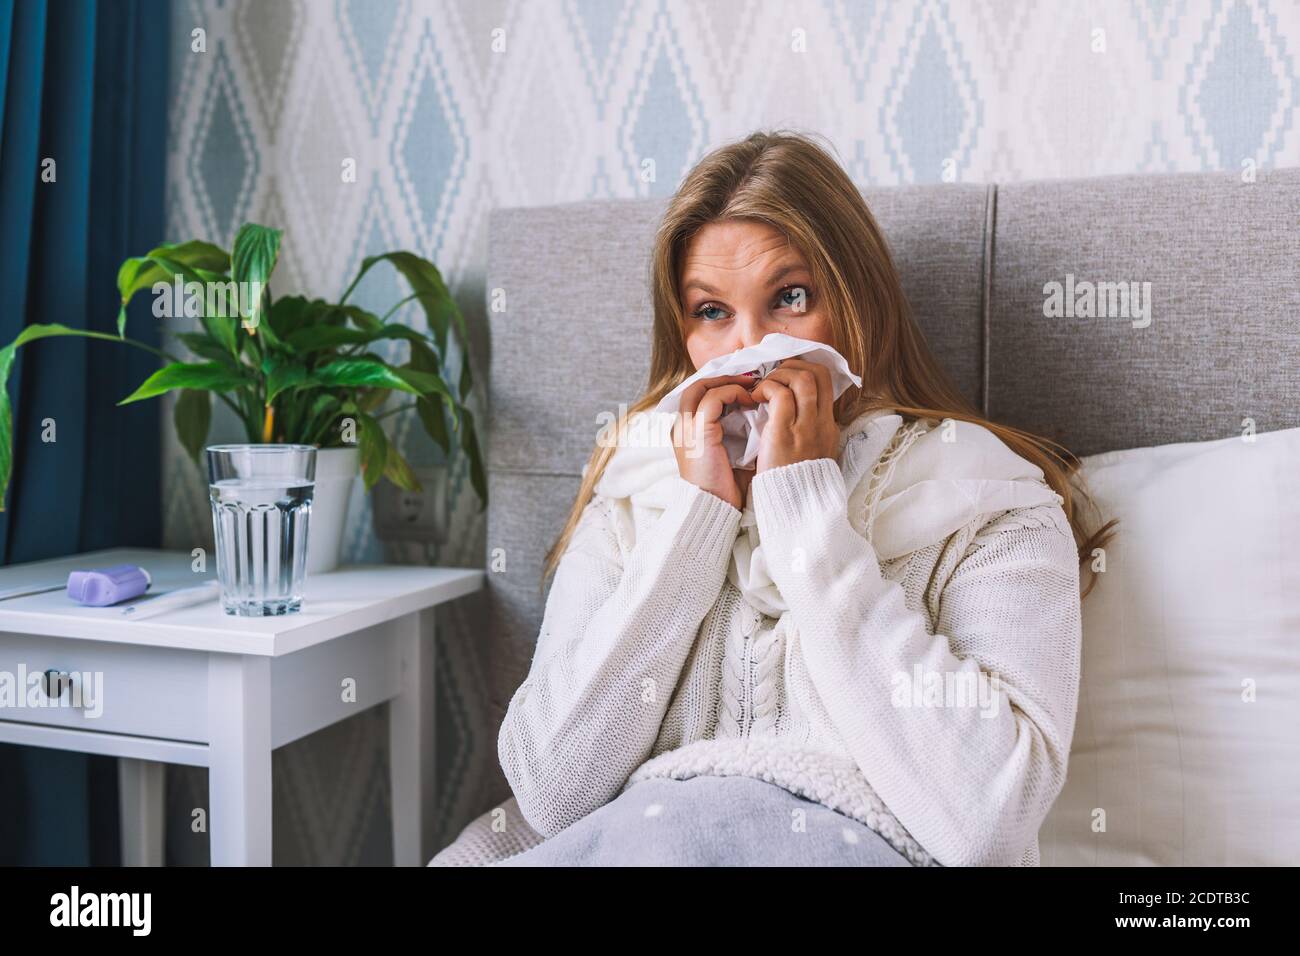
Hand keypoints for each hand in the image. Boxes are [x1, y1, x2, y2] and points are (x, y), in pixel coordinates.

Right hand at [671, 374, 758, 511]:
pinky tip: (750, 400)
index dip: (721, 385)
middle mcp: (680, 427)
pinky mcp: (697, 432)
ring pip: (701, 386)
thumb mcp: (731, 454)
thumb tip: (762, 412)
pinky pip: (713, 398)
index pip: (698, 396)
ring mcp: (685, 428)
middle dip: (725, 377)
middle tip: (751, 378)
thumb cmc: (727, 489)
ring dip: (729, 382)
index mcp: (685, 433)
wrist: (716, 510)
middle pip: (696, 385)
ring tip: (752, 385)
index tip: (748, 385)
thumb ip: (738, 432)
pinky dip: (733, 393)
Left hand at [749, 358, 839, 472]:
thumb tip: (790, 410)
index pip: (826, 382)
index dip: (804, 369)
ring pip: (803, 378)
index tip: (785, 375)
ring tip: (763, 387)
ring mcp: (805, 427)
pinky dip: (767, 388)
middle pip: (819, 372)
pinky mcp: (785, 433)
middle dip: (793, 365)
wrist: (794, 508)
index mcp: (828, 427)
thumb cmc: (794, 482)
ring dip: (779, 374)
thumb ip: (806, 431)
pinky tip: (755, 398)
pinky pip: (780, 395)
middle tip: (773, 375)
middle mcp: (822, 423)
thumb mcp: (810, 454)